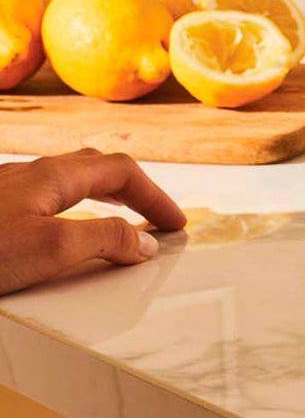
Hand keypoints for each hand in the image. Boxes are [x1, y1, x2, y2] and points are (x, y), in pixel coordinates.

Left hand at [0, 149, 186, 295]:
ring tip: (121, 215)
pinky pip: (48, 198)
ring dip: (105, 196)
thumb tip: (144, 244)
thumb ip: (104, 240)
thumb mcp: (50, 248)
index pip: (124, 173)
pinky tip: (65, 224)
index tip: (174, 223)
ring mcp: (10, 188)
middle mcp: (34, 173)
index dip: (155, 197)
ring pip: (71, 181)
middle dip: (135, 190)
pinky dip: (75, 207)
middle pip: (100, 169)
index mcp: (55, 175)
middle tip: (155, 217)